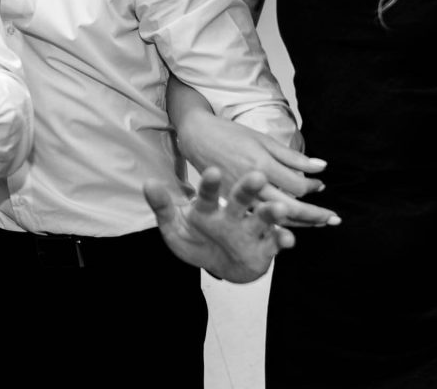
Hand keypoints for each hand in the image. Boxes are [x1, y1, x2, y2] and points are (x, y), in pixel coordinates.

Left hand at [144, 167, 293, 282]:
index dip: (210, 184)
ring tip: (279, 209)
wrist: (217, 264)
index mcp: (209, 207)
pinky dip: (283, 240)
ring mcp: (250, 229)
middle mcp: (232, 214)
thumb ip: (162, 207)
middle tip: (257, 176)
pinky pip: (275, 242)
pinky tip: (288, 240)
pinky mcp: (265, 246)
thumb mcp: (174, 228)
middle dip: (248, 189)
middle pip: (241, 198)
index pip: (209, 193)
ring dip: (271, 213)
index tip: (211, 171)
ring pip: (262, 217)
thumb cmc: (195, 242)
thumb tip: (148, 183)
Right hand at [179, 116, 338, 226]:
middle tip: (334, 219)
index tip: (321, 186)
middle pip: (290, 209)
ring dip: (300, 223)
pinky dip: (277, 223)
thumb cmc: (231, 135)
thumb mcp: (263, 140)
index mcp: (261, 165)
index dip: (313, 188)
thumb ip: (293, 157)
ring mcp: (240, 197)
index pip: (297, 186)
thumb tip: (322, 168)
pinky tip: (291, 224)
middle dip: (315, 216)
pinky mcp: (232, 203)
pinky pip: (259, 218)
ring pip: (275, 218)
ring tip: (319, 224)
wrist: (197, 137)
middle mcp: (252, 185)